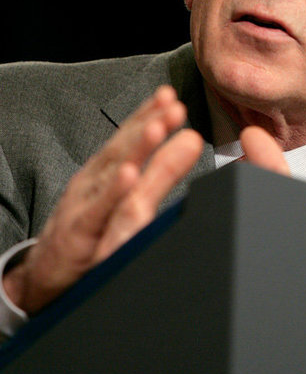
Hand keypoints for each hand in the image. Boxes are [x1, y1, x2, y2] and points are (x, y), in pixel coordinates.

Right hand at [3, 86, 202, 314]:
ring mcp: (84, 205)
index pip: (129, 138)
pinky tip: (129, 176)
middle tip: (173, 106)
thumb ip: (158, 170)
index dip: (149, 115)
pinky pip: (98, 213)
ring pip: (112, 174)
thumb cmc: (88, 232)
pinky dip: (113, 193)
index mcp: (105, 171)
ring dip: (136, 150)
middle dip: (149, 124)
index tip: (170, 96)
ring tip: (157, 128)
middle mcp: (93, 181)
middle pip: (123, 149)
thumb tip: (192, 140)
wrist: (44, 277)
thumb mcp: (122, 196)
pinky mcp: (78, 235)